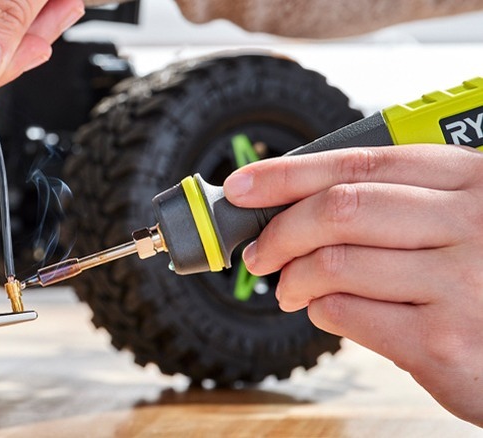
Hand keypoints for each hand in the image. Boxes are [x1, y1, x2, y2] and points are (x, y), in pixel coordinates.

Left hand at [223, 145, 482, 425]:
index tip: (243, 185)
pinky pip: (346, 313)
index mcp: (470, 181)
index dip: (287, 173)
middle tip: (258, 252)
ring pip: (334, 263)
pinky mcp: (443, 341)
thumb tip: (296, 201)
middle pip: (338, 209)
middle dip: (280, 230)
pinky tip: (330, 310)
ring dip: (295, 278)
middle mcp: (471, 222)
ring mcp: (460, 282)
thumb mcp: (461, 221)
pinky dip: (321, 311)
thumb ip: (395, 203)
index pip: (358, 162)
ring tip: (292, 288)